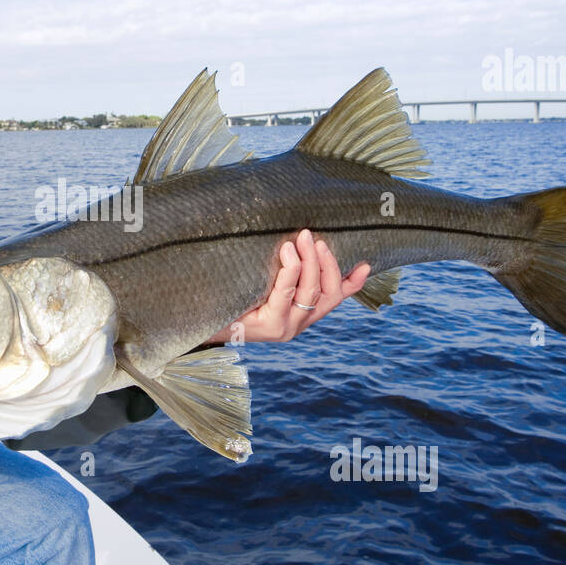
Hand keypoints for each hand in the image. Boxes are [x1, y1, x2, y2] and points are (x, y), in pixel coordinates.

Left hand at [206, 230, 370, 342]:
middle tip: (316, 237)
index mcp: (300, 314)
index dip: (352, 283)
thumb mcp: (259, 282)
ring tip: (303, 238)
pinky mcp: (270, 326)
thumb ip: (279, 270)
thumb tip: (291, 237)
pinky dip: (290, 270)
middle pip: (326, 292)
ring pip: (310, 291)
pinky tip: (288, 253)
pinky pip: (287, 293)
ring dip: (310, 261)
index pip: (334, 298)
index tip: (366, 264)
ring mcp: (286, 327)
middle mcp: (298, 323)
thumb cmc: (228, 297)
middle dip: (326, 262)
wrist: (199, 321)